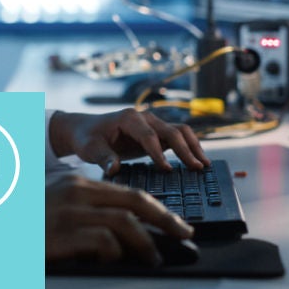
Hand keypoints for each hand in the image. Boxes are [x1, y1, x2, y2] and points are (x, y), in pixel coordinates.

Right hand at [45, 172, 192, 264]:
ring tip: (153, 258)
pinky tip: (117, 260)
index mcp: (75, 182)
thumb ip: (82, 207)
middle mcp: (74, 190)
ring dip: (146, 243)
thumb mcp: (52, 204)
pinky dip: (116, 253)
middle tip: (184, 234)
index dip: (157, 208)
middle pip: (134, 201)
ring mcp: (67, 211)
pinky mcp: (61, 233)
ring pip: (125, 222)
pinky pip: (103, 241)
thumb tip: (121, 229)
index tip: (174, 222)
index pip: (127, 191)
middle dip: (165, 219)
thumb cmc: (23, 221)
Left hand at [48, 108, 208, 175]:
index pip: (148, 135)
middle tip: (197, 168)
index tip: (167, 170)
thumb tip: (114, 169)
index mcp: (129, 118)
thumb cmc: (87, 138)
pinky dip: (188, 148)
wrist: (85, 130)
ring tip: (203, 165)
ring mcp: (152, 124)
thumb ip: (102, 157)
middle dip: (185, 149)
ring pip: (179, 131)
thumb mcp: (89, 148)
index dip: (159, 153)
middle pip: (171, 131)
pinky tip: (196, 163)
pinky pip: (176, 138)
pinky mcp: (156, 134)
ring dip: (193, 146)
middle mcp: (144, 118)